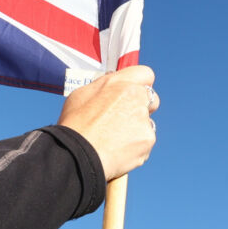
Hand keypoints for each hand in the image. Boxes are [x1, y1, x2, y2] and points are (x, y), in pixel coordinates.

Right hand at [57, 64, 158, 180]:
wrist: (77, 154)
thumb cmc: (74, 126)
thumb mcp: (82, 95)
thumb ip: (103, 88)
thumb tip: (111, 87)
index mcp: (119, 82)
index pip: (146, 74)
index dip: (141, 85)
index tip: (135, 94)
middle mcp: (135, 96)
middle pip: (152, 99)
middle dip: (143, 108)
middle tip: (126, 120)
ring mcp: (144, 118)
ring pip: (147, 124)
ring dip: (137, 130)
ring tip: (114, 141)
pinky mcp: (148, 139)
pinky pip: (145, 143)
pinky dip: (135, 148)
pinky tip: (118, 152)